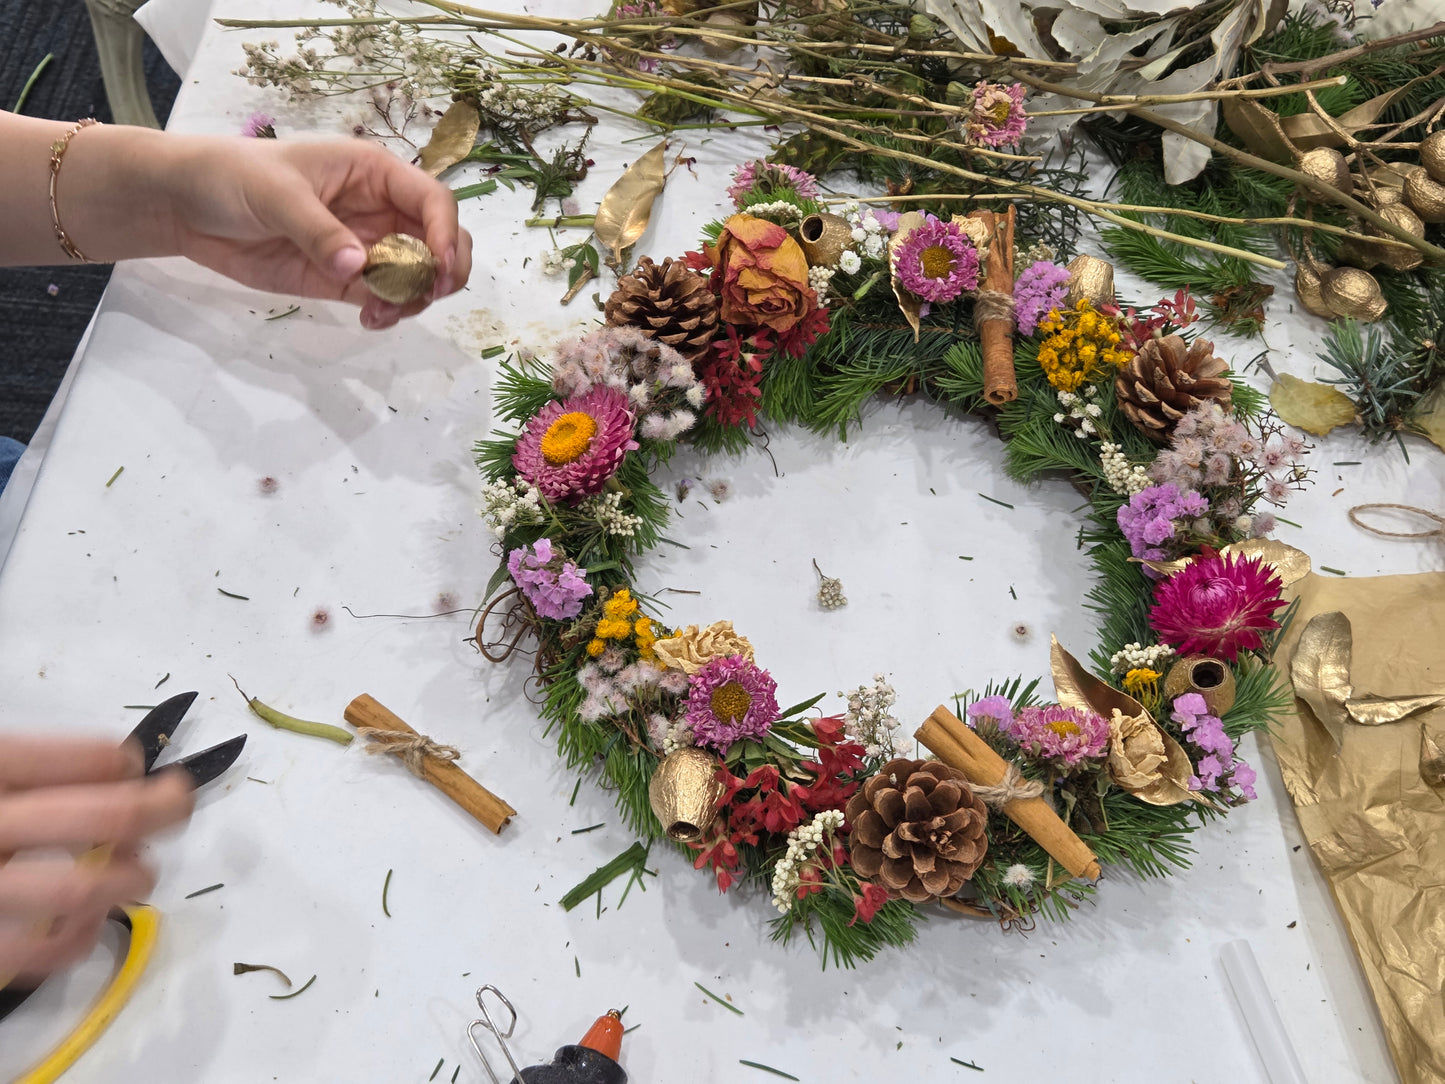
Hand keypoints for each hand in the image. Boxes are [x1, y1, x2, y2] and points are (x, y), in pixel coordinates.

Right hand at [0, 736, 192, 982]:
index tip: (136, 767)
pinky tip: (87, 924)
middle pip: (104, 815)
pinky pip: (40, 953)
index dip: (124, 762)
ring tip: (137, 874)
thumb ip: (27, 767)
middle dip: (159, 809)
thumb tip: (115, 769)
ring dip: (129, 879)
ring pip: (81, 889)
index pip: (86, 758)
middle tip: (178, 805)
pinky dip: (78, 940)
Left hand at [160, 137, 472, 330]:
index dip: (445, 231)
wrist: (187, 207)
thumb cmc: (233, 177)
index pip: (432, 199)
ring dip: (416, 298)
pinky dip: (390, 313)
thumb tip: (360, 267)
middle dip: (446, 269)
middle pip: (440, 239)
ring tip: (383, 313)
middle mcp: (380, 209)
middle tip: (430, 295)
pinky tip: (370, 320)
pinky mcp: (347, 280)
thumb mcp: (276, 194)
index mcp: (373, 173)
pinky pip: (386, 299)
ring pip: (419, 276)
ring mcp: (367, 247)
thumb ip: (319, 231)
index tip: (439, 265)